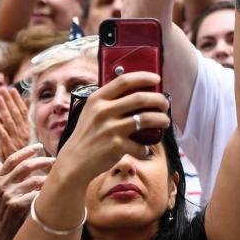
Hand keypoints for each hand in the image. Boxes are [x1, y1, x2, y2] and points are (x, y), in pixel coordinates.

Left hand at [0, 89, 31, 161]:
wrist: (20, 176)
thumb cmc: (15, 159)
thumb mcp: (14, 142)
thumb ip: (11, 130)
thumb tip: (5, 116)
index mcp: (26, 131)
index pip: (23, 112)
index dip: (18, 100)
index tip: (13, 90)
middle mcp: (23, 134)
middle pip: (17, 113)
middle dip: (10, 100)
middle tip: (3, 88)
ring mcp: (17, 141)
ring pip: (10, 121)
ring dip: (4, 108)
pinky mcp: (9, 149)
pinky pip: (3, 135)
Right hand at [0, 143, 54, 239]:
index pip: (12, 159)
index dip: (26, 151)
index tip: (39, 146)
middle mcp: (1, 185)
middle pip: (26, 166)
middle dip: (42, 161)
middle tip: (54, 159)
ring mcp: (8, 196)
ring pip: (34, 180)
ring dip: (47, 177)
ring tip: (55, 177)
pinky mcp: (16, 206)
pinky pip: (36, 194)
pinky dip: (44, 192)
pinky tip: (51, 191)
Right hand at [55, 72, 170, 182]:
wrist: (74, 162)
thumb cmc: (87, 135)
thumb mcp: (92, 112)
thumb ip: (109, 101)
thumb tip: (138, 92)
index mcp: (97, 99)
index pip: (124, 80)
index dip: (144, 77)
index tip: (156, 78)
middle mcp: (103, 111)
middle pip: (140, 98)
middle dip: (159, 100)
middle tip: (165, 104)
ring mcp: (110, 129)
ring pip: (146, 118)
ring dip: (161, 119)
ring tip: (165, 121)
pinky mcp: (117, 146)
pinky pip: (141, 144)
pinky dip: (146, 147)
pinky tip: (145, 148)